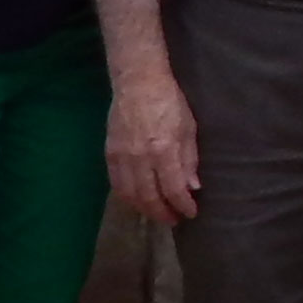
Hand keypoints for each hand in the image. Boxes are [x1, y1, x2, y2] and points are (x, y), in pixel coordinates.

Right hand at [108, 68, 199, 223]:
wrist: (138, 82)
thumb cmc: (170, 101)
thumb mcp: (188, 128)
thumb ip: (189, 160)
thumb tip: (192, 188)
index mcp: (163, 150)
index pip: (174, 189)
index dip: (183, 205)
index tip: (191, 213)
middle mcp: (140, 157)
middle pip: (149, 197)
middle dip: (163, 213)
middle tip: (174, 220)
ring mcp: (122, 157)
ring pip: (130, 195)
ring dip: (145, 209)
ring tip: (157, 213)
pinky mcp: (109, 154)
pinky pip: (117, 185)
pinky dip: (128, 197)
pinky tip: (138, 200)